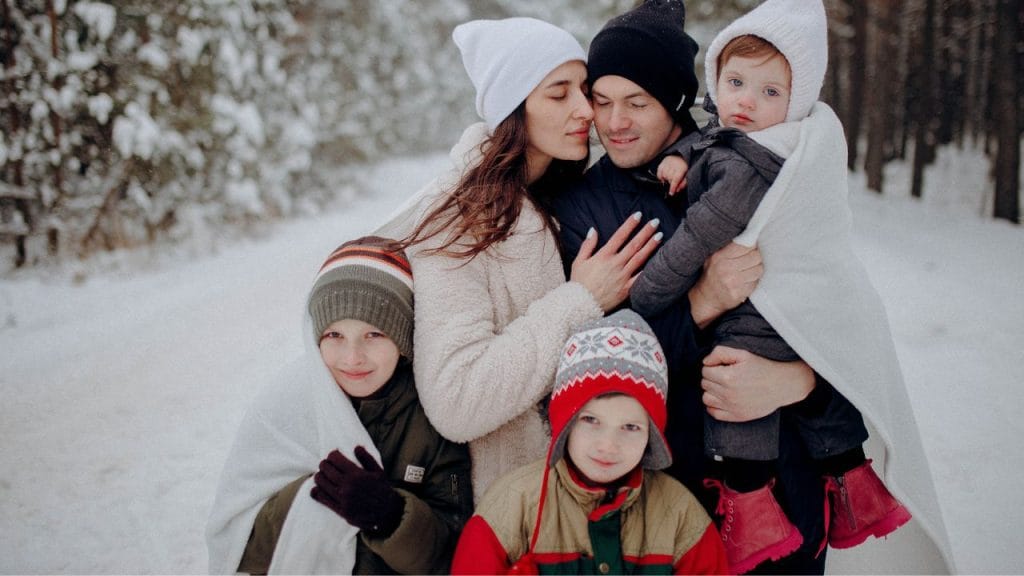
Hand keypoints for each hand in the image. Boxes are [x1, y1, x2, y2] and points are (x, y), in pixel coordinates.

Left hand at [311, 446, 403, 536]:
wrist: (387, 512)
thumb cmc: (382, 489)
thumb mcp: (378, 471)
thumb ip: (367, 458)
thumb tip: (356, 447)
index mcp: (356, 474)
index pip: (335, 459)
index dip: (332, 455)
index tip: (333, 455)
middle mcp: (347, 486)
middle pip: (325, 469)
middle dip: (325, 464)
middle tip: (326, 464)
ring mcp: (342, 499)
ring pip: (321, 482)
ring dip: (319, 476)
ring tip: (323, 475)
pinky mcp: (340, 510)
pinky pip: (322, 498)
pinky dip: (316, 492)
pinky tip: (317, 488)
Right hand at [570, 212, 660, 311]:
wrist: (582, 305)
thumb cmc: (579, 283)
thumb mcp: (578, 261)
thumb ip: (587, 245)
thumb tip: (593, 230)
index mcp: (604, 256)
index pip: (620, 236)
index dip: (630, 224)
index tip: (639, 215)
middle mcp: (615, 264)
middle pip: (634, 244)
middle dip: (646, 232)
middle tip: (656, 222)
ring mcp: (623, 276)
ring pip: (640, 258)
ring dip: (651, 246)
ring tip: (660, 236)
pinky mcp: (627, 289)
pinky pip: (641, 277)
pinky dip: (650, 268)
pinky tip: (659, 261)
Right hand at [657, 155, 688, 195]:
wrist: (677, 157)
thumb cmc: (682, 168)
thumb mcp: (686, 176)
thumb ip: (682, 184)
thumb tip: (676, 190)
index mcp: (681, 167)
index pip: (676, 179)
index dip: (673, 187)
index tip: (671, 193)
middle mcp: (674, 164)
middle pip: (669, 178)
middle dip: (671, 182)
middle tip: (673, 182)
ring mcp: (666, 163)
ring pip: (664, 176)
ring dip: (666, 179)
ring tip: (670, 177)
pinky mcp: (661, 164)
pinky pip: (659, 174)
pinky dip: (661, 177)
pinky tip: (665, 176)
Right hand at [688, 243, 762, 328]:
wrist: (705, 299)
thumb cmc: (712, 275)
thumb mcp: (713, 258)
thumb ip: (728, 248)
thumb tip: (749, 237)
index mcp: (719, 257)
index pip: (745, 245)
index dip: (752, 245)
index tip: (752, 247)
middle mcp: (726, 269)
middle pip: (755, 257)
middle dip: (756, 257)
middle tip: (751, 259)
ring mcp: (733, 282)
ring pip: (758, 270)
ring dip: (756, 269)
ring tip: (748, 270)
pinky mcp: (739, 293)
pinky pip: (755, 283)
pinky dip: (753, 281)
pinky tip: (745, 281)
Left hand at [700, 346, 814, 421]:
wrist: (782, 385)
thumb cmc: (763, 367)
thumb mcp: (743, 354)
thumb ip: (720, 353)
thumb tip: (705, 362)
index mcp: (728, 377)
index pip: (705, 371)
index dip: (713, 366)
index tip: (724, 366)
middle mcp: (728, 394)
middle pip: (705, 384)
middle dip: (712, 377)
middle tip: (726, 375)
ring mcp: (732, 407)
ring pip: (706, 399)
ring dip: (712, 391)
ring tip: (724, 386)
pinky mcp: (737, 416)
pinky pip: (714, 413)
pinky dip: (714, 406)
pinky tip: (724, 398)